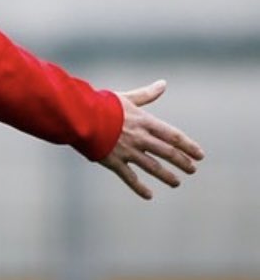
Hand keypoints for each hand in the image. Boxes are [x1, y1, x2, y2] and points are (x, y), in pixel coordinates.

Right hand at [99, 79, 203, 199]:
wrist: (79, 115)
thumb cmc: (102, 104)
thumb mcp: (126, 98)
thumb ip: (146, 94)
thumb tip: (163, 84)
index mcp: (144, 122)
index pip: (174, 136)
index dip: (189, 146)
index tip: (200, 155)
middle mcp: (139, 138)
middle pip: (167, 153)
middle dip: (182, 162)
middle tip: (192, 170)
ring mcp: (127, 151)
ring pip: (153, 167)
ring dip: (167, 176)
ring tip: (176, 183)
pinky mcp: (113, 161)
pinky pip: (130, 178)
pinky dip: (140, 188)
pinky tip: (149, 195)